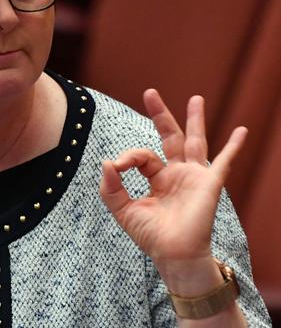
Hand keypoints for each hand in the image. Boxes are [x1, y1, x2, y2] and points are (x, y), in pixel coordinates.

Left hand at [98, 89, 246, 264]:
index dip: (127, 157)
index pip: (142, 155)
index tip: (117, 165)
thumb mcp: (123, 210)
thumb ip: (111, 187)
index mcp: (158, 178)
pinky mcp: (209, 184)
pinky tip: (241, 132)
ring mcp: (194, 177)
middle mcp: (177, 174)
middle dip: (161, 114)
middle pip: (169, 137)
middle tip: (150, 92)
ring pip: (195, 141)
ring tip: (195, 98)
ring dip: (195, 120)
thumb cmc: (151, 236)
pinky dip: (233, 147)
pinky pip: (224, 162)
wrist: (173, 256)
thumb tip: (106, 162)